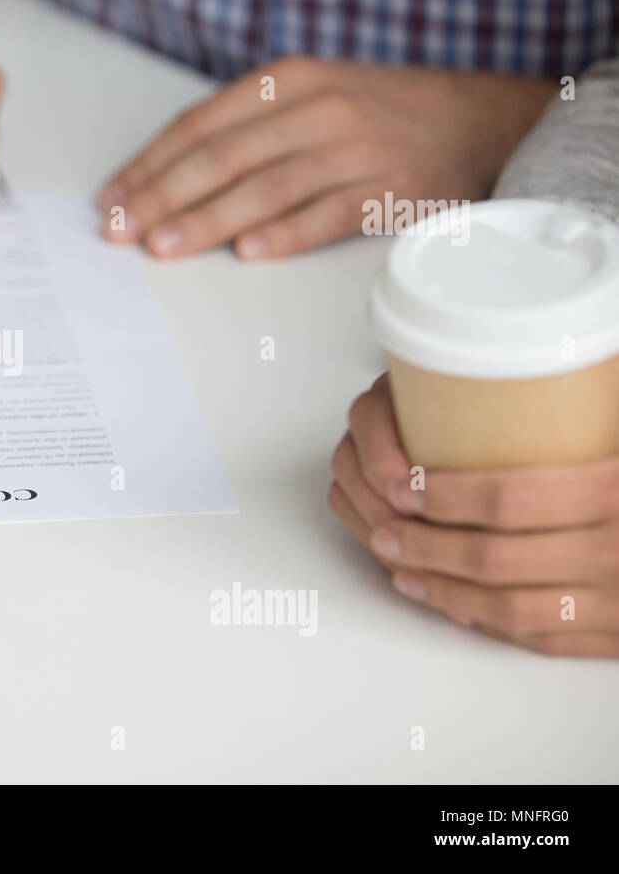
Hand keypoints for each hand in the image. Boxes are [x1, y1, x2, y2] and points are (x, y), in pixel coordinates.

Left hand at [98, 57, 553, 259]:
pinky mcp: (389, 189)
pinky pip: (327, 214)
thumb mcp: (310, 99)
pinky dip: (285, 234)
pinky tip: (248, 253)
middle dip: (161, 196)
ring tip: (163, 246)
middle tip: (120, 230)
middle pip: (222, 157)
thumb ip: (248, 131)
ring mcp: (354, 149)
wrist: (479, 120)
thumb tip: (170, 182)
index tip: (113, 200)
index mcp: (287, 82)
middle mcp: (317, 109)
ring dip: (207, 219)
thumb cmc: (377, 116)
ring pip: (265, 187)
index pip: (200, 126)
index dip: (149, 165)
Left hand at [329, 374, 618, 656]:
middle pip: (497, 557)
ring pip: (511, 607)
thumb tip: (556, 343)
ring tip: (402, 568)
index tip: (403, 481)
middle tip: (384, 527)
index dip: (447, 494)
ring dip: (444, 590)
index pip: (514, 498)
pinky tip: (458, 607)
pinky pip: (546, 640)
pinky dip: (490, 625)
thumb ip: (598, 390)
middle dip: (426, 544)